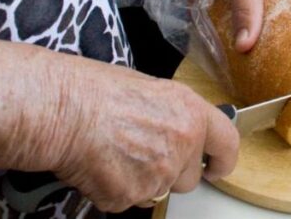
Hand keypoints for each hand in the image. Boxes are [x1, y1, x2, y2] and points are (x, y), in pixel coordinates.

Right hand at [0, 41, 238, 212]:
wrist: (62, 110)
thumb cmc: (96, 91)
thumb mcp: (151, 90)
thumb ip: (175, 115)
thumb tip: (178, 128)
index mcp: (191, 114)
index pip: (228, 144)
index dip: (223, 159)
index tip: (217, 166)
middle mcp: (182, 147)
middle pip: (189, 177)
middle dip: (171, 170)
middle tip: (141, 149)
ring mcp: (157, 176)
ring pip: (159, 191)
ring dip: (142, 180)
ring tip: (115, 151)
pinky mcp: (130, 197)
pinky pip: (128, 201)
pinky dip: (114, 189)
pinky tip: (100, 164)